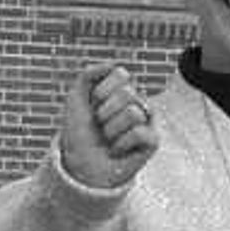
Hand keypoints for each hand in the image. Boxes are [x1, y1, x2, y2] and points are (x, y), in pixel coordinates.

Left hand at [55, 62, 157, 188]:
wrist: (80, 165)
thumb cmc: (79, 133)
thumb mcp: (76, 98)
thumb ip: (89, 74)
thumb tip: (113, 65)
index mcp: (121, 89)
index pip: (121, 74)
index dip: (101, 91)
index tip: (92, 106)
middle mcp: (137, 102)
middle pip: (127, 93)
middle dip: (105, 112)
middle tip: (100, 126)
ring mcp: (147, 121)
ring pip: (132, 113)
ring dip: (111, 130)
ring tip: (108, 140)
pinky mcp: (153, 141)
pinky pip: (139, 133)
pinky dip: (120, 144)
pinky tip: (118, 151)